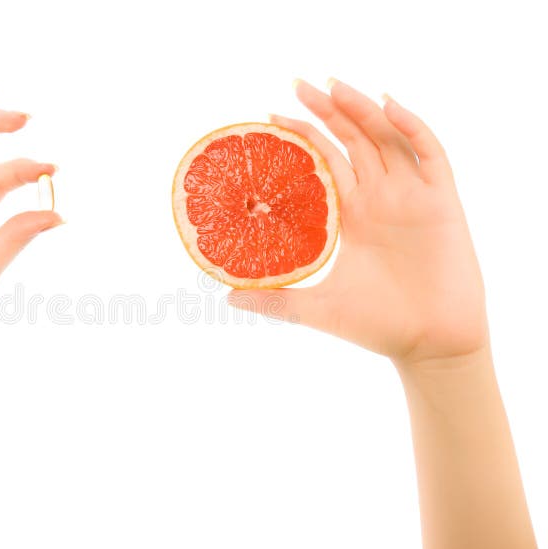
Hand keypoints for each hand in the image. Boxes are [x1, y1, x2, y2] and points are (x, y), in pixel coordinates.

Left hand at [229, 79, 486, 364]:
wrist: (429, 345)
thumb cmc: (376, 326)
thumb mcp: (315, 309)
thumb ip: (274, 300)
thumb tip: (226, 296)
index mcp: (352, 215)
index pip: (325, 161)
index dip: (303, 136)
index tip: (271, 116)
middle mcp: (379, 198)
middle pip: (352, 140)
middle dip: (327, 110)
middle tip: (297, 84)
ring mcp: (410, 197)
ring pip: (386, 138)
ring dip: (361, 109)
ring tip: (331, 85)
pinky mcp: (441, 203)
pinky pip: (429, 155)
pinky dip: (411, 127)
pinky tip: (387, 106)